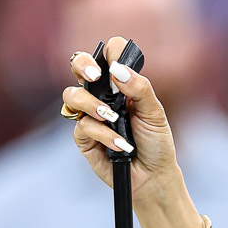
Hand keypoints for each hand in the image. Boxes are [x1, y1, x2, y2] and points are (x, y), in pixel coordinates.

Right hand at [63, 36, 180, 200]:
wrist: (152, 176)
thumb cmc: (155, 142)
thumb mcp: (155, 113)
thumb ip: (140, 89)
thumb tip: (117, 70)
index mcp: (121, 84)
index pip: (109, 56)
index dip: (110, 52)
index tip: (116, 61)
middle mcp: (101, 95)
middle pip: (79, 66)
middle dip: (82, 64)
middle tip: (95, 75)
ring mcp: (90, 115)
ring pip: (72, 95)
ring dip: (91, 104)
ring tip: (112, 117)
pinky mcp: (83, 137)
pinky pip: (83, 126)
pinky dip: (103, 135)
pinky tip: (121, 145)